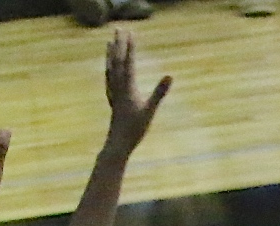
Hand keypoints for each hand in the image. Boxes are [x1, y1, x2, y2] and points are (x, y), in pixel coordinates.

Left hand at [103, 30, 171, 158]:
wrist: (118, 143)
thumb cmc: (135, 129)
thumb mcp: (150, 110)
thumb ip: (159, 92)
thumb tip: (170, 76)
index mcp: (127, 86)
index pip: (128, 61)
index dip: (130, 46)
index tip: (131, 32)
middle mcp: (118, 86)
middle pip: (117, 60)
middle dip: (119, 44)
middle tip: (119, 28)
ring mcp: (113, 93)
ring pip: (110, 69)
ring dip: (110, 54)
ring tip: (109, 42)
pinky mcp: (112, 100)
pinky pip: (108, 80)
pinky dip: (108, 70)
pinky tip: (108, 69)